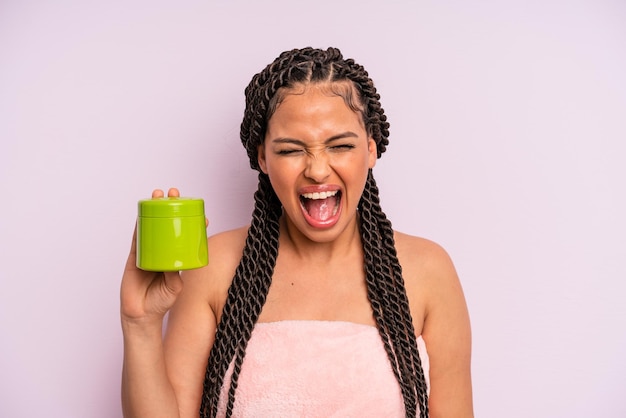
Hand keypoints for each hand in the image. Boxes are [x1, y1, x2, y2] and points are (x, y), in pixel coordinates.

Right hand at [120, 188, 184, 324]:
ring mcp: (148, 252)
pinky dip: (139, 225)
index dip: (192, 224)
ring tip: (158, 195)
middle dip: (171, 207)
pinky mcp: (135, 257)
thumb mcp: (174, 287)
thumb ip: (174, 275)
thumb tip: (175, 264)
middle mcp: (163, 251)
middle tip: (175, 194)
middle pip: (167, 225)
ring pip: (152, 226)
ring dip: (154, 209)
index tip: (202, 215)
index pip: (185, 237)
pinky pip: (137, 238)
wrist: (142, 314)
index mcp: (176, 257)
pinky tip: (141, 213)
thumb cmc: (162, 301)